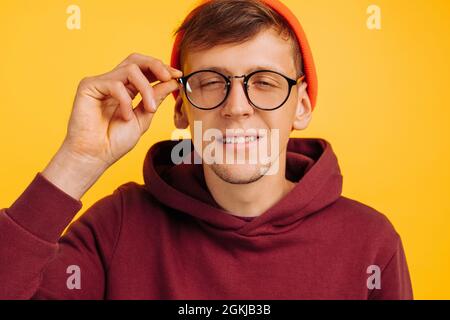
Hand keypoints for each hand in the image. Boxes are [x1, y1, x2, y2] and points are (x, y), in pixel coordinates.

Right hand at [62, 52, 181, 167]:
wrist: (94, 157)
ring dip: (146, 89)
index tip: (178, 75)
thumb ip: (156, 99)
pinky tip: (125, 117)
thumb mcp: (143, 118)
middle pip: (136, 60)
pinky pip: (115, 84)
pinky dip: (126, 101)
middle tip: (169, 76)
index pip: (145, 70)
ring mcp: (101, 83)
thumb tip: (172, 81)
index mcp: (126, 90)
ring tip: (150, 109)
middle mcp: (113, 83)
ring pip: (130, 69)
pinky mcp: (88, 86)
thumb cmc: (115, 142)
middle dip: (156, 65)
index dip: (162, 69)